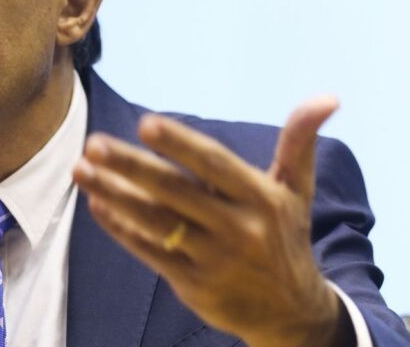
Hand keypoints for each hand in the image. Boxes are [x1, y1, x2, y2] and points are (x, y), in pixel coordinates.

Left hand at [72, 96, 353, 346]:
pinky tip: (97, 202)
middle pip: (176, 192)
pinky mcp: (193, 284)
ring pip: (155, 222)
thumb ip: (299, 141)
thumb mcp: (297, 191)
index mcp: (262, 199)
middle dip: (132, 167)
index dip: (181, 145)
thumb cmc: (285, 237)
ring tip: (81, 169)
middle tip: (94, 144)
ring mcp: (213, 259)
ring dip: (114, 194)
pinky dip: (121, 228)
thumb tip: (328, 97)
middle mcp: (238, 228)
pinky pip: (150, 252)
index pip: (215, 165)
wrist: (292, 312)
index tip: (146, 124)